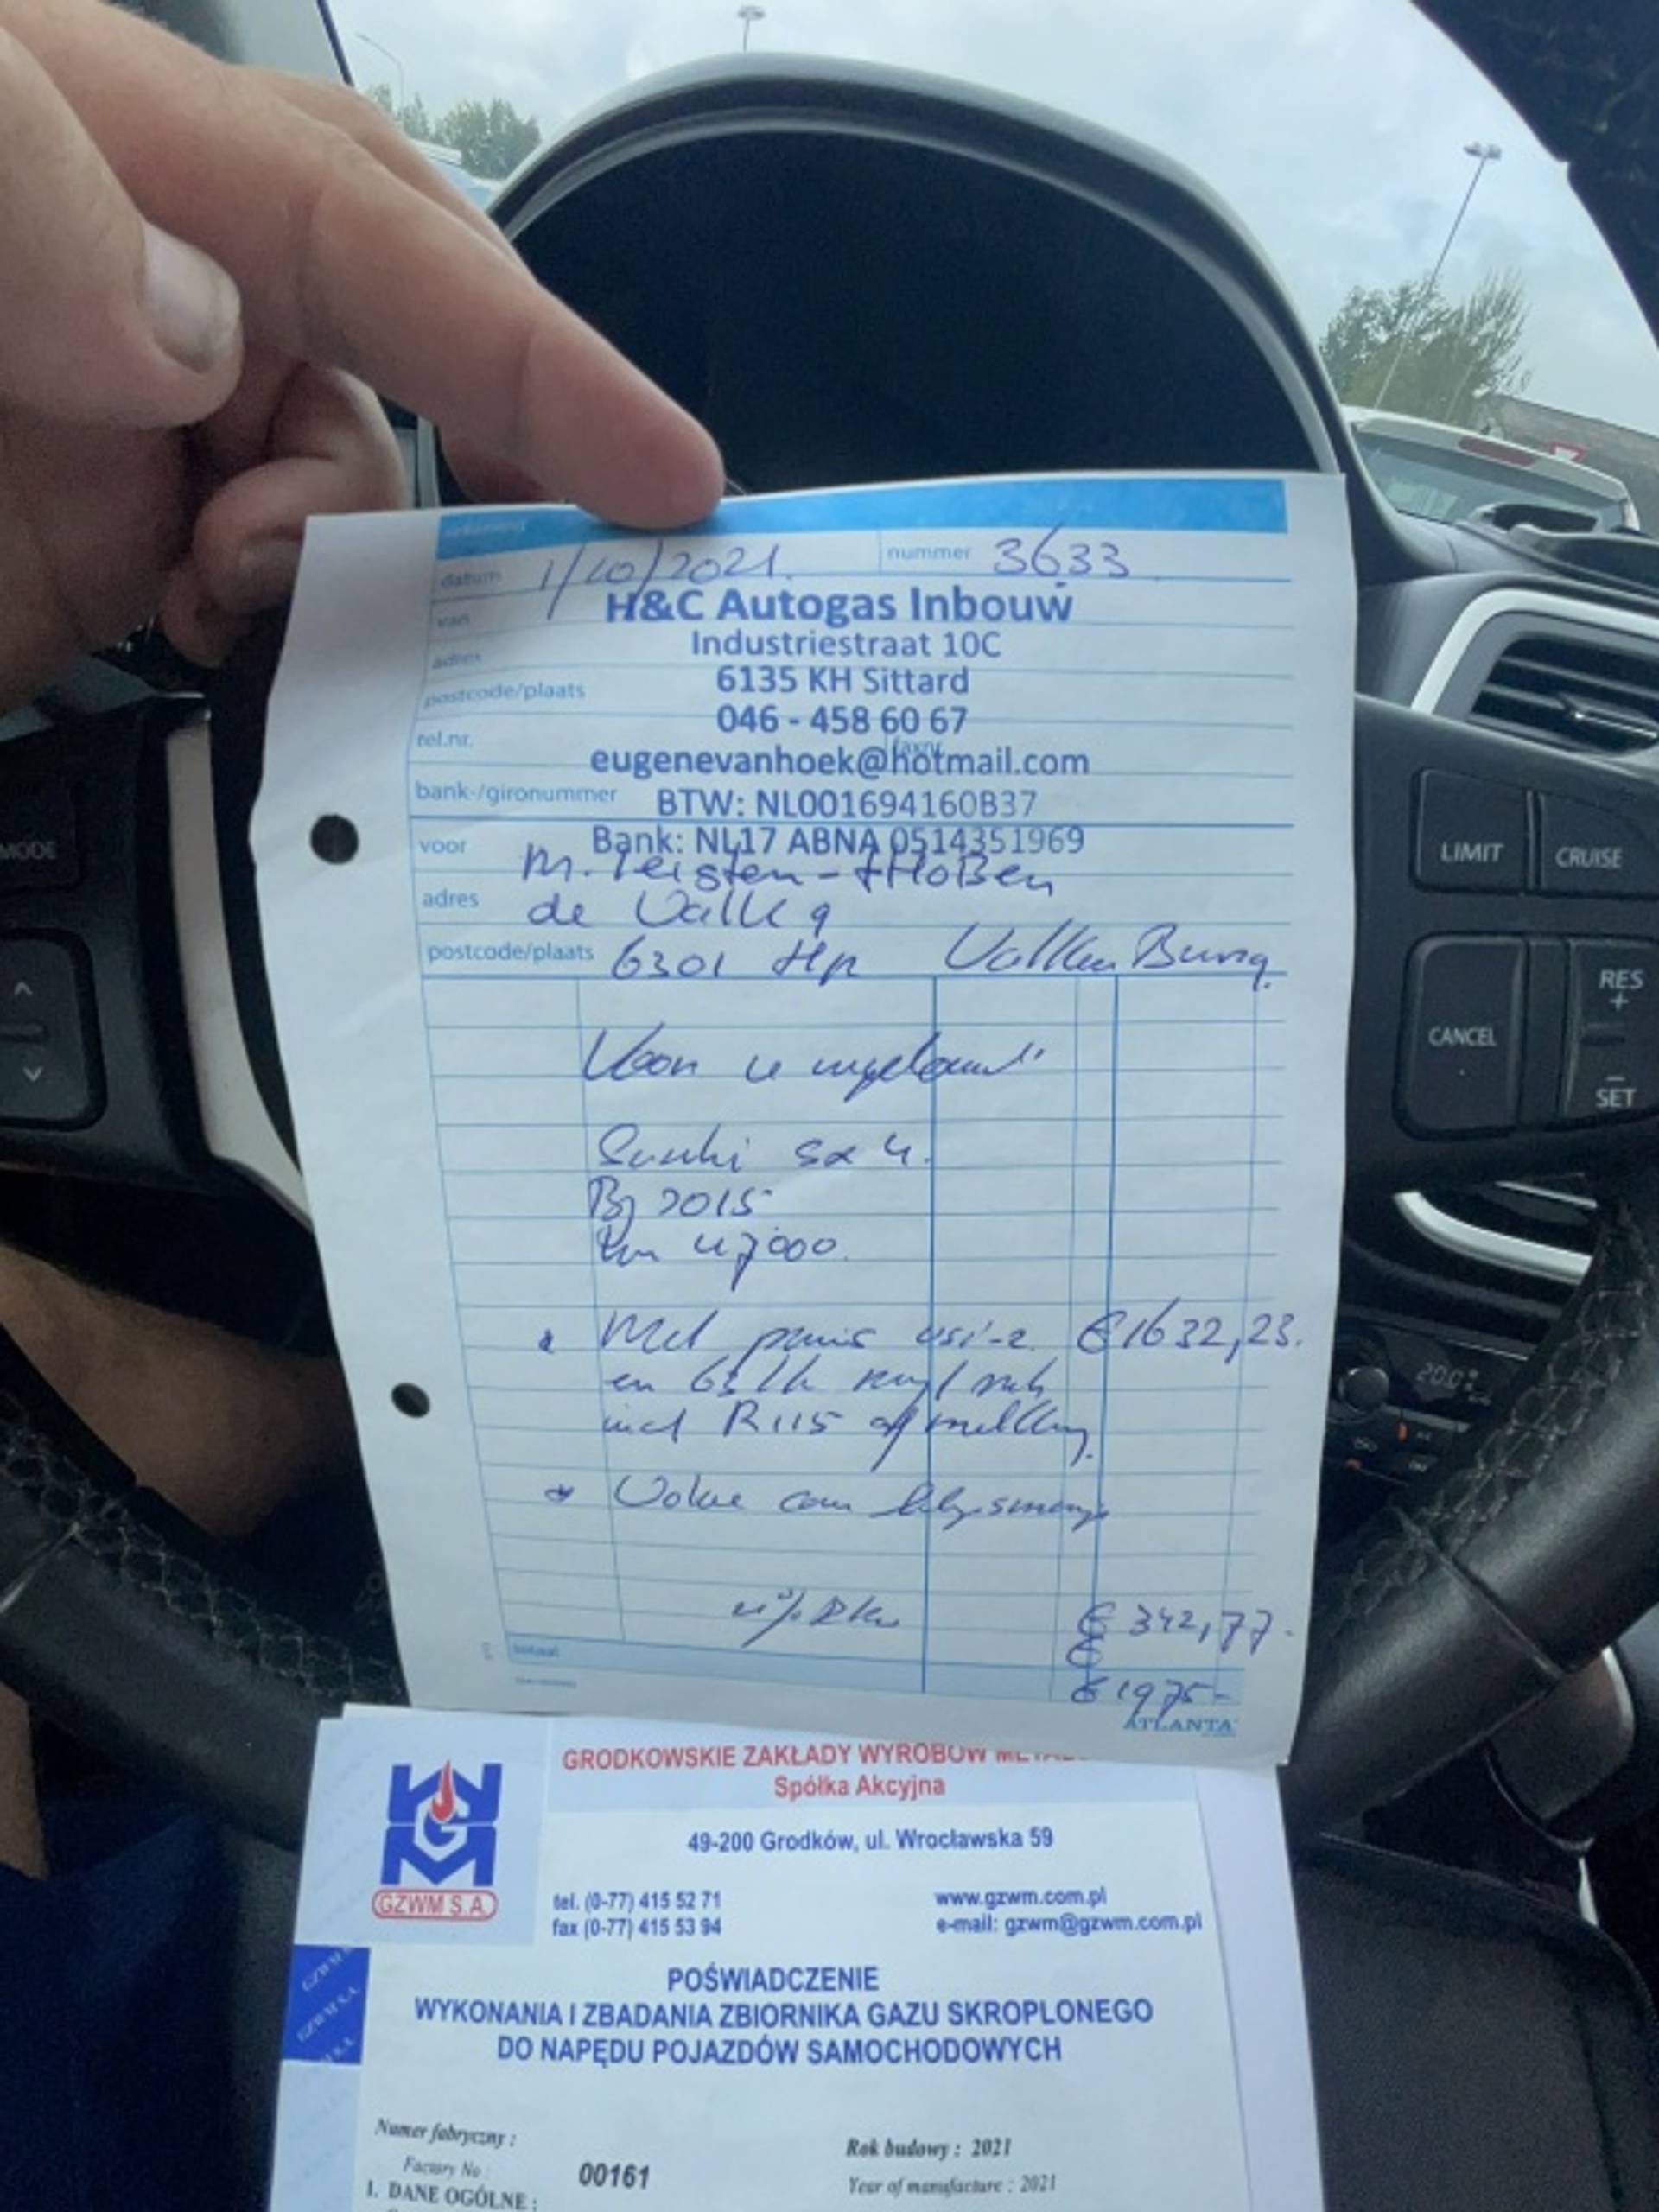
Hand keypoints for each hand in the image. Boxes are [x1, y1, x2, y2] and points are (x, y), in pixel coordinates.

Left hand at [0, 0, 721, 709]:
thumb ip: (28, 203)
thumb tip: (197, 335)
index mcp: (109, 139)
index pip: (370, 223)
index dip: (536, 353)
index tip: (666, 477)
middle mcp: (137, 267)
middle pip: (399, 327)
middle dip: (506, 432)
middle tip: (583, 550)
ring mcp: (118, 414)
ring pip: (337, 476)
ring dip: (349, 557)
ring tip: (244, 597)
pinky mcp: (90, 537)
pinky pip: (256, 583)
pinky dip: (284, 629)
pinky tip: (223, 642)